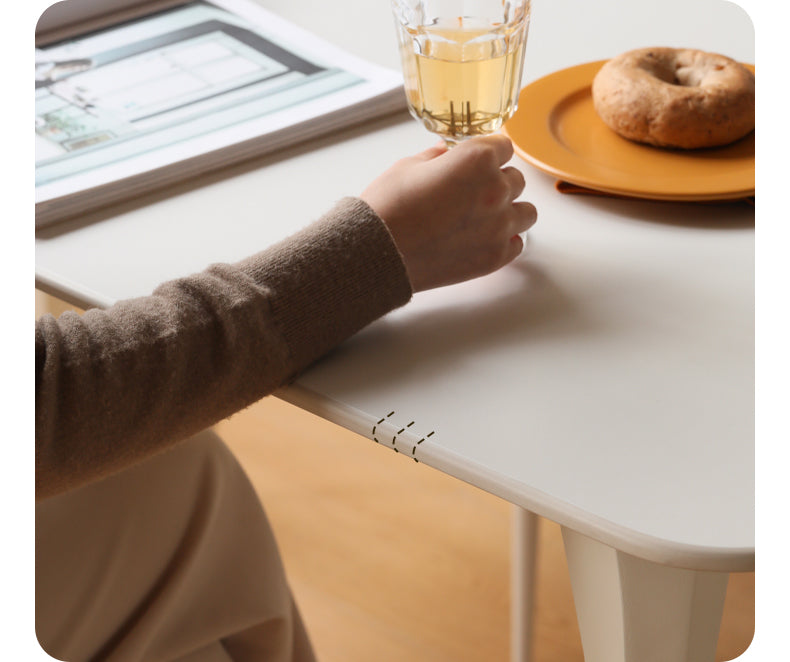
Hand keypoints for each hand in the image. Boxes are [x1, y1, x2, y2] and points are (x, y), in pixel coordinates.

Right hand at [361, 134, 536, 291]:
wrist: (376, 253)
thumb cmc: (387, 208)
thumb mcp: (409, 166)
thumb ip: (438, 157)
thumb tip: (447, 155)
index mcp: (477, 160)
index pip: (504, 145)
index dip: (487, 152)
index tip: (477, 160)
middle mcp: (496, 190)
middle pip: (515, 178)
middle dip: (496, 181)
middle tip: (469, 192)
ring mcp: (499, 227)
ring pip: (526, 212)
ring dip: (508, 210)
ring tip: (481, 217)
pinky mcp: (495, 257)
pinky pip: (516, 243)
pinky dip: (503, 240)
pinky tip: (481, 239)